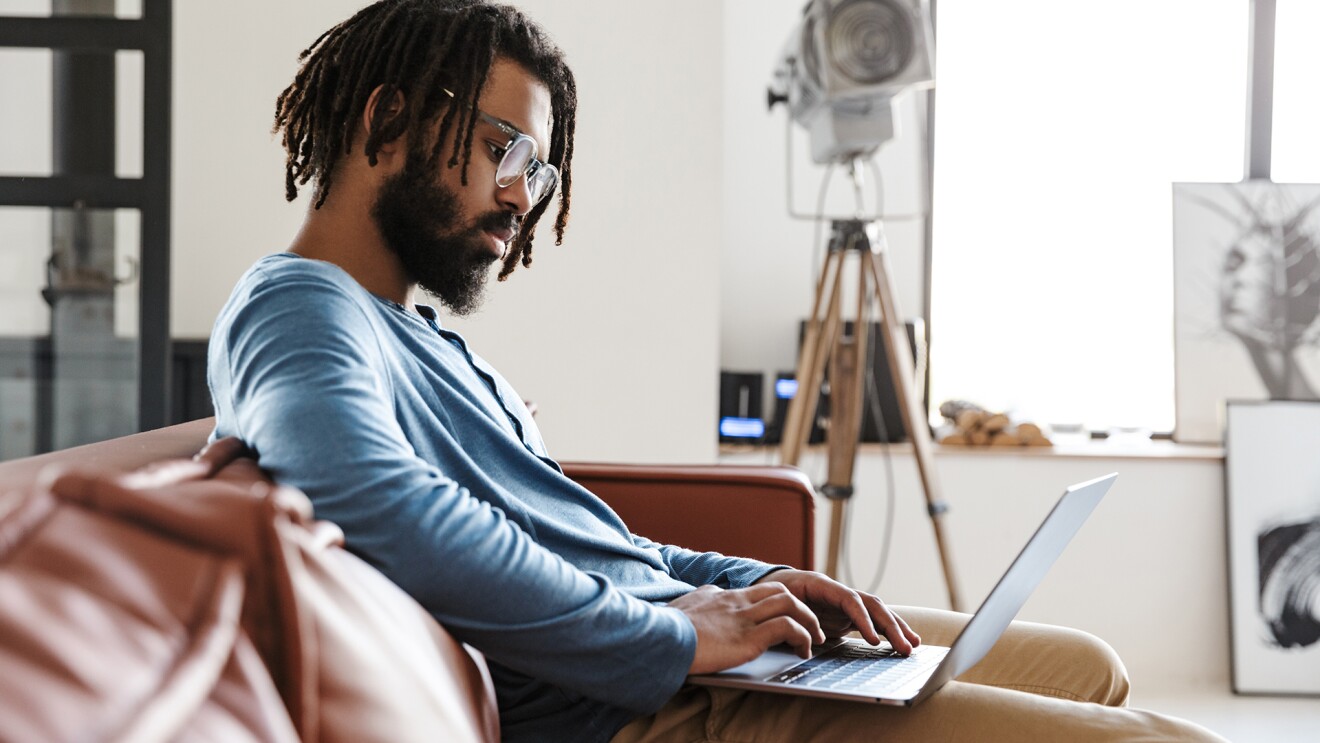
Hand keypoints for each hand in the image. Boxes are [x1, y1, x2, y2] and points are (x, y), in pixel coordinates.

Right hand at [669, 583, 824, 674]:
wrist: (659, 636)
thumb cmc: (663, 628)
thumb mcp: (681, 608)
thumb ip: (696, 603)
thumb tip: (699, 601)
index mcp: (720, 596)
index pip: (756, 591)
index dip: (775, 604)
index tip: (785, 618)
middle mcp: (736, 601)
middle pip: (779, 592)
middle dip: (801, 609)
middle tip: (811, 627)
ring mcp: (743, 617)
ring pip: (790, 604)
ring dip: (809, 622)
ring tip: (814, 641)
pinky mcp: (748, 637)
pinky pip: (787, 628)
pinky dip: (802, 638)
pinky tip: (802, 652)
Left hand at [754, 569, 919, 654]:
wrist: (769, 588)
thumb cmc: (773, 595)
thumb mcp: (779, 603)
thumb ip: (796, 617)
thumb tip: (817, 639)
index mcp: (822, 585)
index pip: (850, 600)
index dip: (863, 619)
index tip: (874, 639)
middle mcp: (838, 592)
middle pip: (871, 604)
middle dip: (891, 625)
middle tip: (906, 646)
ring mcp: (844, 604)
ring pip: (876, 612)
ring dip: (896, 628)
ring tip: (913, 645)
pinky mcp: (845, 616)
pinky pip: (871, 621)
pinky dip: (886, 632)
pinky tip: (901, 643)